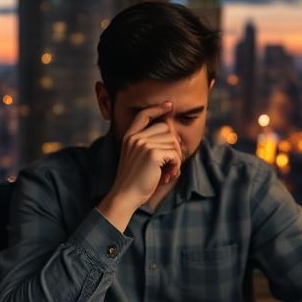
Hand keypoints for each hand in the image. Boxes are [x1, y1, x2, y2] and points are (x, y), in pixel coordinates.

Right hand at [97, 102, 182, 231]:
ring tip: (168, 171)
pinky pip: (175, 154)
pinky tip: (168, 175)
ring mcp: (143, 144)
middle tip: (171, 163)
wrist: (125, 196)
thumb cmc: (135, 181)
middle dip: (174, 145)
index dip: (157, 108)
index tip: (169, 105)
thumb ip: (151, 144)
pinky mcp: (152, 154)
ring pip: (173, 141)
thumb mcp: (139, 158)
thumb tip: (176, 136)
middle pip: (166, 129)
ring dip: (176, 158)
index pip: (143, 115)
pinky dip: (176, 165)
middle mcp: (135, 137)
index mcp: (129, 137)